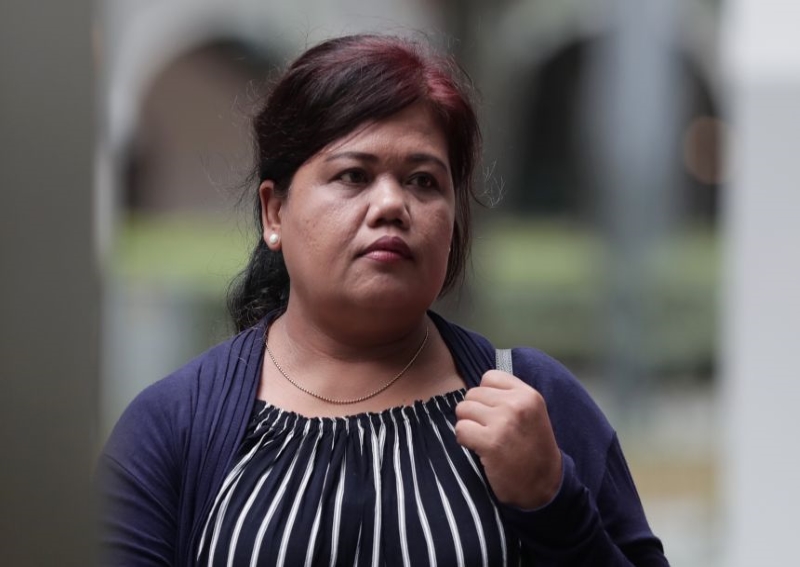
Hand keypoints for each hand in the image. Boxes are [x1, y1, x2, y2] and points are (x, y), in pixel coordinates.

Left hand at [455, 370, 562, 509]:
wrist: (544, 486)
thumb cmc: (533, 450)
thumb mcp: (532, 414)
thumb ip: (509, 397)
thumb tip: (476, 388)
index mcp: (528, 395)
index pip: (489, 377)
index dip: (485, 395)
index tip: (494, 413)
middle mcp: (516, 404)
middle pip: (472, 393)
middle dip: (475, 412)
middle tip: (488, 430)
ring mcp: (503, 422)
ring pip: (463, 409)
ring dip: (468, 425)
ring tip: (484, 439)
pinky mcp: (491, 442)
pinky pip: (460, 429)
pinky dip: (464, 440)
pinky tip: (479, 449)